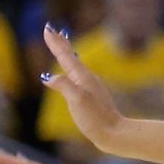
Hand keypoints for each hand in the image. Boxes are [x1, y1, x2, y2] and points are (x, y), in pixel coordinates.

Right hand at [40, 27, 122, 148]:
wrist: (115, 134)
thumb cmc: (95, 118)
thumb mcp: (77, 100)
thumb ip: (64, 85)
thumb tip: (48, 77)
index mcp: (82, 77)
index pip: (66, 56)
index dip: (56, 43)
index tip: (48, 28)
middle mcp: (87, 79)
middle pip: (71, 57)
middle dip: (61, 44)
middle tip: (52, 30)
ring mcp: (91, 87)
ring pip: (75, 65)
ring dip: (67, 54)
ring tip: (62, 45)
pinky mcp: (92, 97)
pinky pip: (78, 76)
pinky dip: (71, 68)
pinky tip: (72, 73)